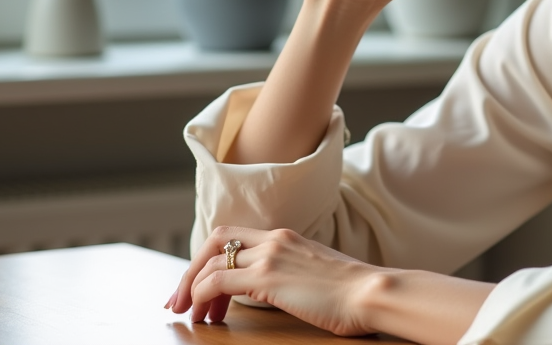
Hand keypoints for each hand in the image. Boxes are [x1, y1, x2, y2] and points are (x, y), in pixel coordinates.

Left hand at [166, 225, 381, 334]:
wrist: (371, 293)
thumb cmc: (353, 293)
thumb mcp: (317, 275)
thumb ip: (294, 274)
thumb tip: (281, 291)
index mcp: (286, 238)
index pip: (236, 238)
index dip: (211, 259)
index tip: (200, 287)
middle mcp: (274, 238)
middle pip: (216, 240)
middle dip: (191, 268)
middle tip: (180, 299)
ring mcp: (270, 255)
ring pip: (211, 260)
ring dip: (191, 287)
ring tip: (187, 312)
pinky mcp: (267, 276)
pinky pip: (218, 281)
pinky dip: (201, 294)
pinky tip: (203, 313)